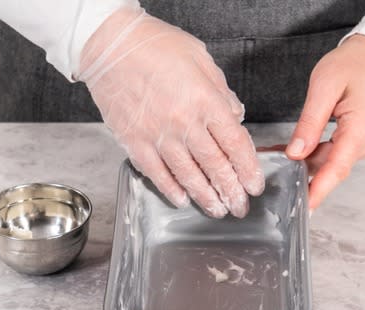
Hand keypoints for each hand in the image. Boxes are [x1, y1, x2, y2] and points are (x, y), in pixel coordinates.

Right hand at [77, 7, 263, 217]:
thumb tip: (235, 116)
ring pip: (187, 175)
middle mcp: (184, 122)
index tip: (255, 185)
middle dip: (231, 190)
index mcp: (205, 100)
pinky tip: (182, 199)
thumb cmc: (154, 45)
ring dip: (205, 196)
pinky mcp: (134, 141)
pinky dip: (170, 189)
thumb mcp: (200, 58)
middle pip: (215, 165)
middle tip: (240, 207)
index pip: (235, 143)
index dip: (248, 169)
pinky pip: (156, 172)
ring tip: (217, 209)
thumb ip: (221, 91)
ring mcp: (158, 135)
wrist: (109, 44)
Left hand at [285, 34, 364, 210]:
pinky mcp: (359, 139)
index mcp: (361, 129)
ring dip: (306, 162)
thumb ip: (310, 122)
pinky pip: (334, 152)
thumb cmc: (354, 64)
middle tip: (273, 177)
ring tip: (277, 157)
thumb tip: (296, 152)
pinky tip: (294, 150)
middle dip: (302, 175)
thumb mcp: (324, 86)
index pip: (337, 168)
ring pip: (330, 161)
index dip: (319, 190)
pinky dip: (313, 153)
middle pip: (330, 167)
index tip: (305, 208)